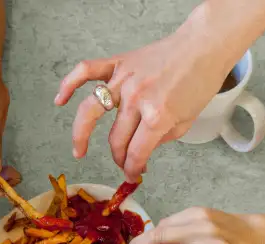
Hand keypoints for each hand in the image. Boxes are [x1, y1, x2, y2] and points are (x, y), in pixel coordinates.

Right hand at [54, 2, 254, 180]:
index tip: (133, 176)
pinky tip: (60, 100)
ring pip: (91, 112)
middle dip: (119, 158)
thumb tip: (140, 152)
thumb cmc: (199, 82)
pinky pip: (86, 71)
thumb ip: (159, 139)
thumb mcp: (186, 121)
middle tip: (124, 164)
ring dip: (80, 136)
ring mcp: (124, 80)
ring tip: (79, 151)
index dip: (133, 170)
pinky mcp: (119, 63)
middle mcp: (136, 99)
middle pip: (116, 140)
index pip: (136, 153)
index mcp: (157, 116)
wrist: (204, 46)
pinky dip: (69, 84)